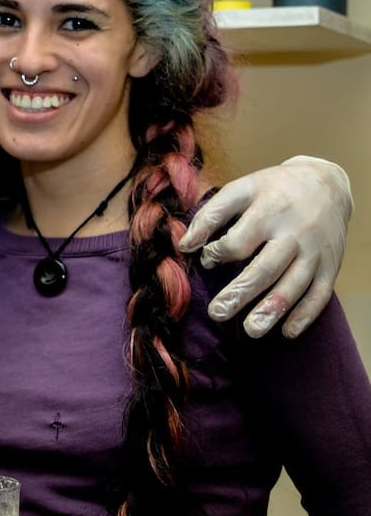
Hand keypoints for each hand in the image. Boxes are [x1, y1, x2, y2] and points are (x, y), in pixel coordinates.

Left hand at [179, 155, 351, 338]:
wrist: (326, 183)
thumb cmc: (273, 189)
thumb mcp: (241, 188)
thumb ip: (211, 214)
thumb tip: (185, 245)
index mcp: (269, 210)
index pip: (240, 240)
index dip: (219, 253)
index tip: (206, 261)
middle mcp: (295, 232)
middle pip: (266, 267)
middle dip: (241, 292)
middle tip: (217, 312)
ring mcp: (315, 251)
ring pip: (294, 284)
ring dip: (272, 309)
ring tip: (251, 330)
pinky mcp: (331, 265)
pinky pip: (320, 294)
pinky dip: (305, 315)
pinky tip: (287, 332)